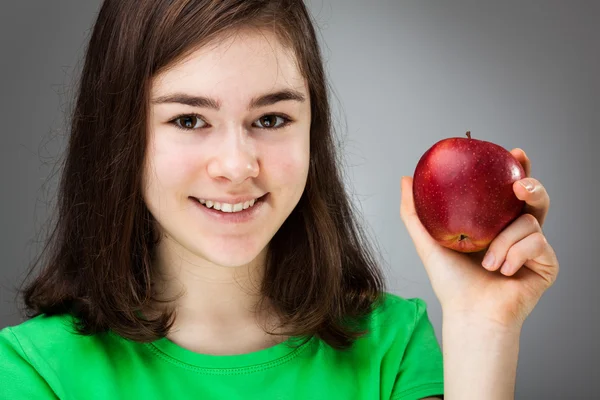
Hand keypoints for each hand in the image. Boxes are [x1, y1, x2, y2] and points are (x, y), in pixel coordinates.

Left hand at [400, 148, 558, 329]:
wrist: (470, 312)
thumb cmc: (450, 281)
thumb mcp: (427, 240)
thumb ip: (415, 211)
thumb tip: (405, 178)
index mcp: (493, 224)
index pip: (506, 192)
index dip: (516, 169)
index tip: (513, 153)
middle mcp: (516, 232)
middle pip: (534, 198)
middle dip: (530, 185)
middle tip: (518, 185)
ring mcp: (533, 248)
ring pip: (530, 221)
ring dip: (504, 241)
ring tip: (488, 262)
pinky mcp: (547, 263)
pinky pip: (537, 242)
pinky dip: (515, 255)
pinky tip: (503, 271)